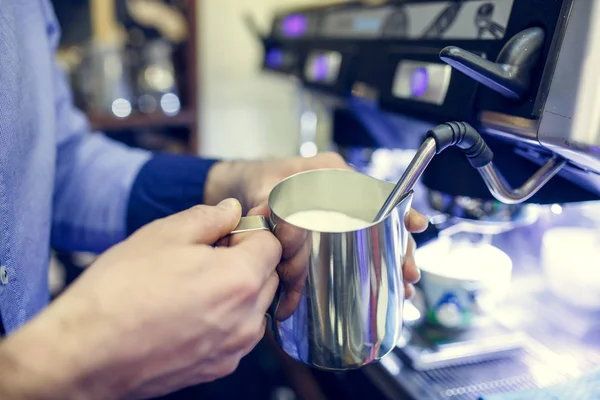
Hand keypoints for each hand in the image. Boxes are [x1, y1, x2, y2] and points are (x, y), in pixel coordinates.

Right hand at [0, 199, 280, 398]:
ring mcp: (234, 348)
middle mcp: (246, 318)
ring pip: (257, 306)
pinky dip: (227, 317)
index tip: (230, 230)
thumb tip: (233, 210)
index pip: (273, 244)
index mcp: (239, 278)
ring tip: (196, 283)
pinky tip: (190, 310)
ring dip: (240, 289)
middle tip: (209, 253)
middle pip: (269, 275)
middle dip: (249, 259)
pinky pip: (239, 333)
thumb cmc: (118, 292)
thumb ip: (209, 217)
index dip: (252, 231)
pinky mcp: (218, 367)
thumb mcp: (163, 235)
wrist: (85, 354)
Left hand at [204, 153, 427, 315]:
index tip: (416, 226)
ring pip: (370, 235)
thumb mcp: (261, 189)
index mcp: (328, 171)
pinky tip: (381, 284)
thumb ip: (270, 207)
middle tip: (409, 274)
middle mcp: (338, 189)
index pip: (372, 191)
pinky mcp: (327, 228)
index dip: (396, 212)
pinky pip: (352, 245)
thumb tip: (281, 239)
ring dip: (387, 261)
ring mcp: (335, 210)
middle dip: (397, 247)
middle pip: (378, 218)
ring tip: (403, 288)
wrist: (237, 187)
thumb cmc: (253, 180)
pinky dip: (367, 263)